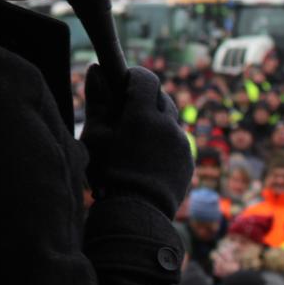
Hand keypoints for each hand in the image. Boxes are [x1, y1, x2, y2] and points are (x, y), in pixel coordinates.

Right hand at [80, 65, 192, 217]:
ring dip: (157, 119)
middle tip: (126, 112)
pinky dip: (165, 140)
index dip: (132, 76)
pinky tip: (148, 156)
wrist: (137, 215)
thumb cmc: (109, 174)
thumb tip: (97, 68)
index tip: (121, 83)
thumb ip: (97, 100)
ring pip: (171, 118)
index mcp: (143, 115)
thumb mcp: (95, 136)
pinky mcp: (188, 160)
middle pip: (161, 96)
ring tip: (137, 137)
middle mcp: (168, 124)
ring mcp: (181, 143)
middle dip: (146, 97)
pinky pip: (177, 140)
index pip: (145, 78)